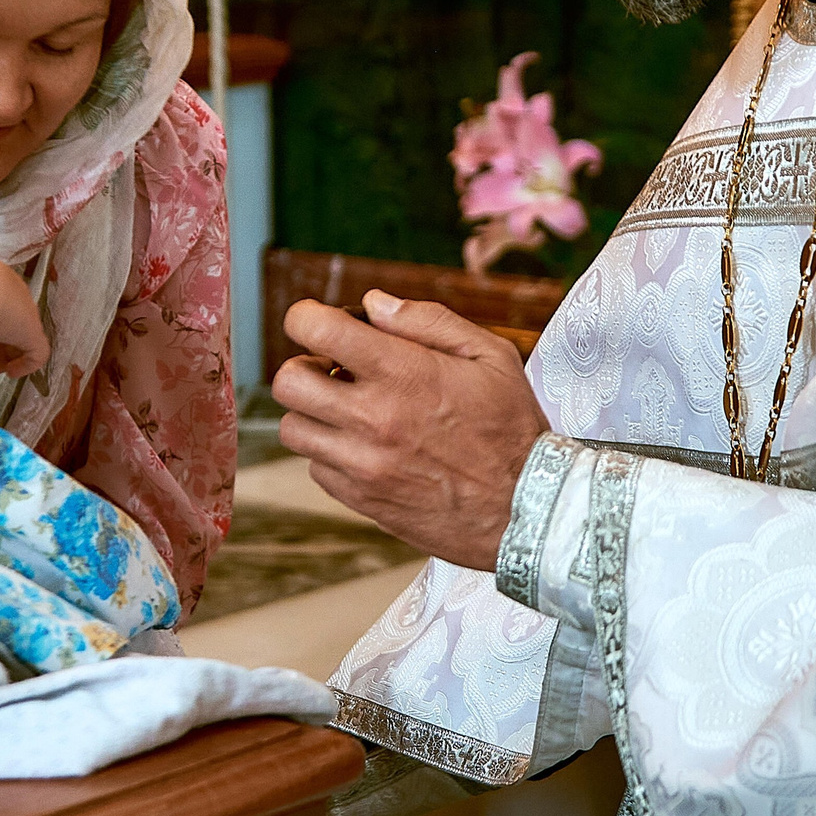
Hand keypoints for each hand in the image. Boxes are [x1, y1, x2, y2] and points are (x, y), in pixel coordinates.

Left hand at [271, 290, 546, 569]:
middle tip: (336, 371)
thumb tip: (372, 303)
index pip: (314, 329)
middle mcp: (372, 418)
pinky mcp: (360, 500)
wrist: (527, 511)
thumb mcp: (491, 356)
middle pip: (288, 381)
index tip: (322, 323)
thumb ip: (428, 321)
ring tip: (350, 411)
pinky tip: (368, 448)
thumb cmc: (513, 429)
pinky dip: (331, 453)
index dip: (308, 317)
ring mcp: (362, 464)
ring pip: (292, 428)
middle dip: (306, 366)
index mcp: (403, 373)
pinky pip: (316, 467)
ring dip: (314, 413)